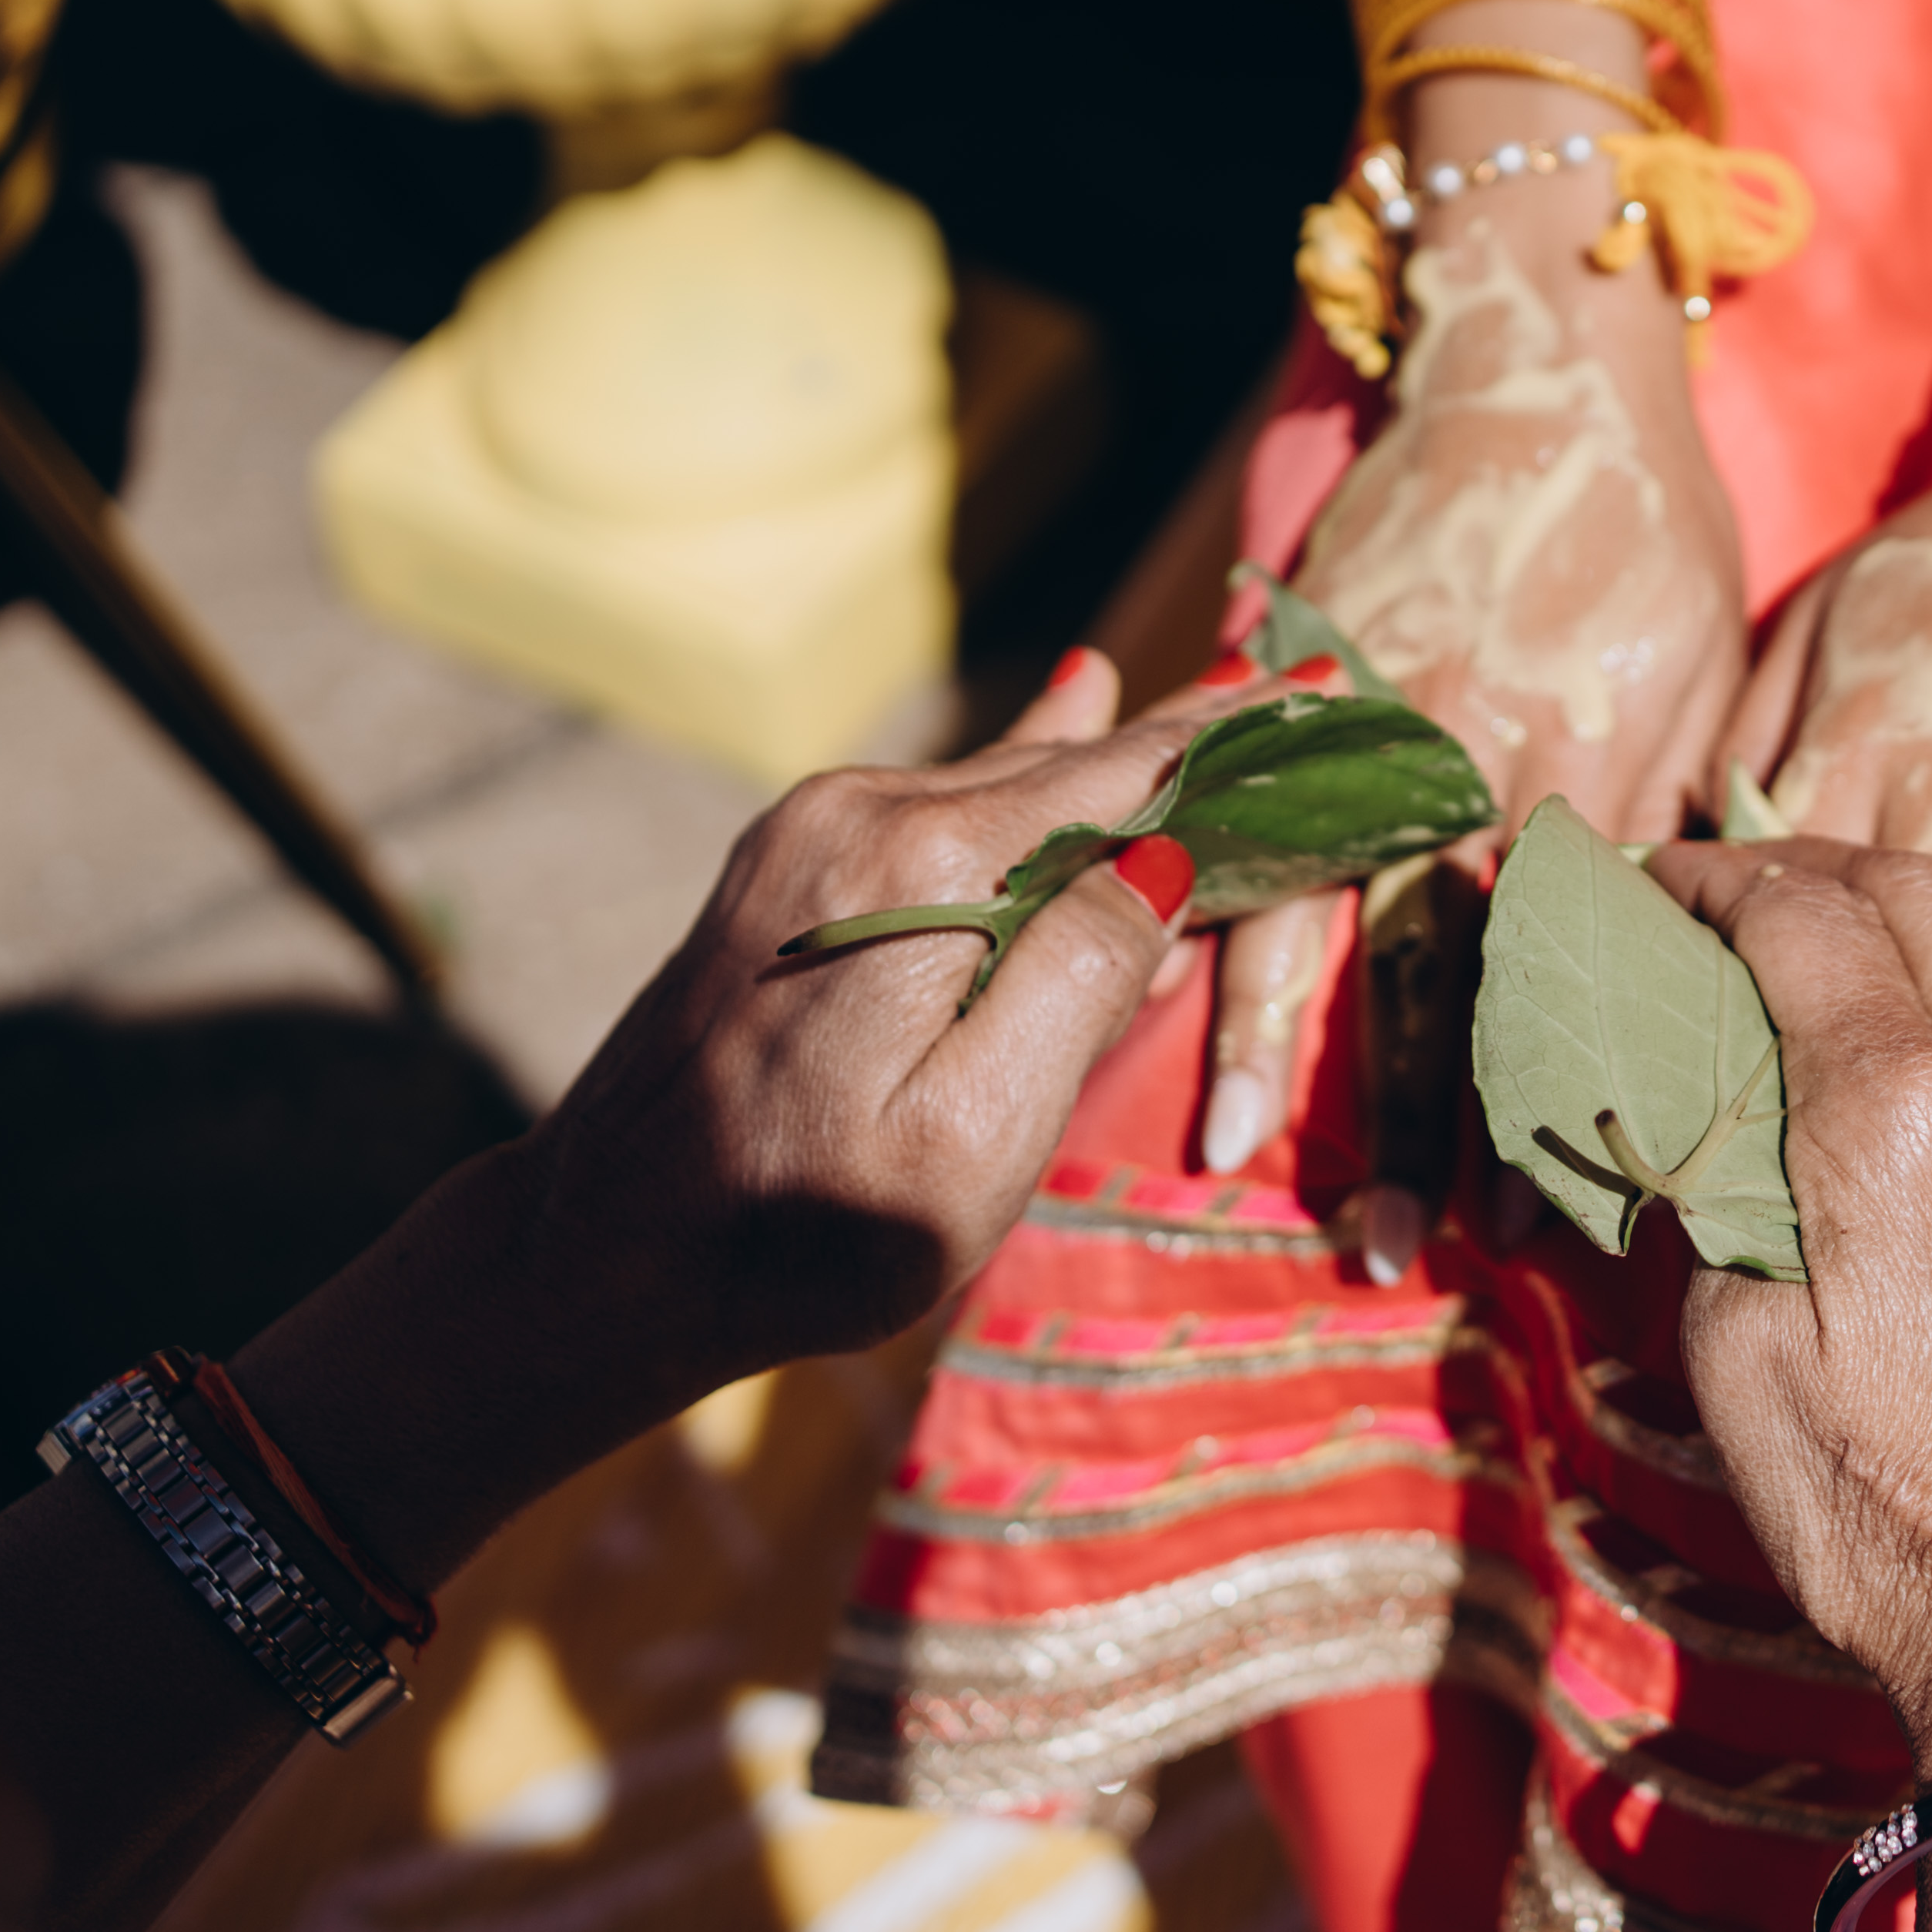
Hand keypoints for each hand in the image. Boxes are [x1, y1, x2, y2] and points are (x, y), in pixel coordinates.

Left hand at [233, 654, 1224, 1598]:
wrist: (598, 1255)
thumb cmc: (807, 1227)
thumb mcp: (980, 1133)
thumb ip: (1080, 979)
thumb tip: (1166, 860)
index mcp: (921, 864)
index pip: (1116, 775)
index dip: (1231, 738)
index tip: (1333, 685)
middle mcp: (857, 814)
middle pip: (1059, 763)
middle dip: (1180, 736)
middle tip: (1306, 676)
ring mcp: (806, 836)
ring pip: (994, 785)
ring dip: (1103, 764)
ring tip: (1211, 698)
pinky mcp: (778, 874)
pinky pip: (937, 809)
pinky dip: (1025, 788)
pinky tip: (1068, 719)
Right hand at [1207, 140, 1748, 1173]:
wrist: (1533, 359)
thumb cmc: (1642, 528)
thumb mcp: (1691, 676)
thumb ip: (1665, 818)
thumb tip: (1669, 962)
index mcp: (1565, 768)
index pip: (1550, 974)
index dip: (1534, 1099)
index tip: (1521, 1219)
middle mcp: (1452, 759)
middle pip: (1421, 969)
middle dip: (1396, 1118)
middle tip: (1374, 1244)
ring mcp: (1352, 716)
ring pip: (1307, 903)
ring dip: (1275, 1039)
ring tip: (1234, 1149)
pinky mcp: (1285, 670)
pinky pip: (1241, 806)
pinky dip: (1210, 898)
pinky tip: (1161, 979)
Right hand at [1652, 809, 1931, 1774]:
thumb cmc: (1893, 1527)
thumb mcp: (1736, 1367)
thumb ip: (1719, 1214)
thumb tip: (1717, 1140)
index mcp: (1881, 1118)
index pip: (1785, 928)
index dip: (1708, 884)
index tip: (1658, 884)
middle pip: (1894, 902)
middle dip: (1798, 866)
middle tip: (1735, 886)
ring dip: (1921, 881)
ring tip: (1857, 880)